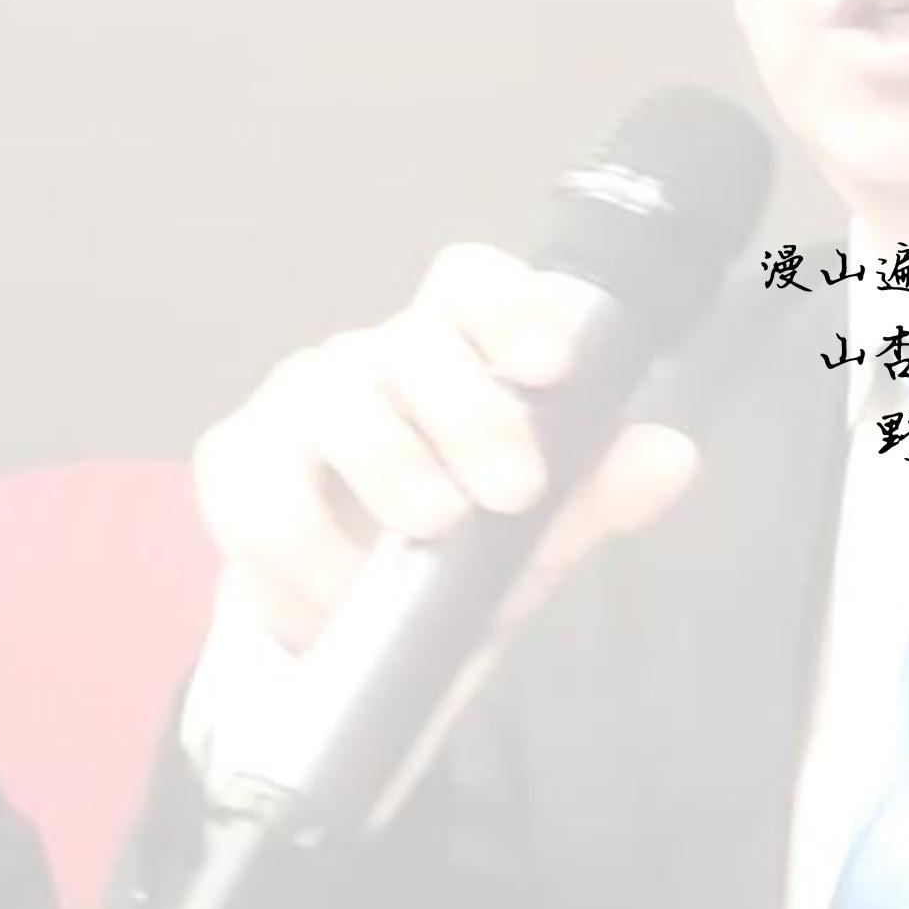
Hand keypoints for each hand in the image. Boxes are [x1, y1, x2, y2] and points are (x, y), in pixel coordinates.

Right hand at [194, 243, 698, 654]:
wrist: (357, 625)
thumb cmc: (459, 547)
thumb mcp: (543, 528)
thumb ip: (603, 490)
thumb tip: (672, 457)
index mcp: (453, 352)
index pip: (468, 282)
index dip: (507, 309)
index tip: (548, 368)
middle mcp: (372, 360)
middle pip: (410, 345)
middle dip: (470, 413)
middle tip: (512, 489)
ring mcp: (296, 405)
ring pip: (333, 403)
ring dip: (392, 468)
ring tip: (434, 530)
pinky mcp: (236, 467)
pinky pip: (264, 494)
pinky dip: (313, 549)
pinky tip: (350, 588)